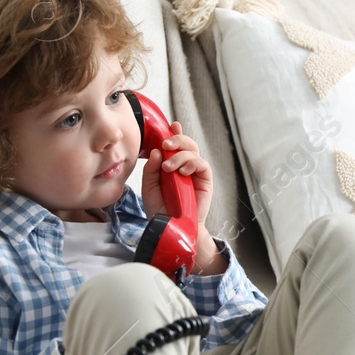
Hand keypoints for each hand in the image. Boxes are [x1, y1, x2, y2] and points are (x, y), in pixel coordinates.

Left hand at [141, 121, 222, 272]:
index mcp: (171, 165)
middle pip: (186, 143)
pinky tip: (182, 172)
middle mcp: (184, 166)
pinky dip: (192, 163)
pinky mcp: (205, 180)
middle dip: (176, 140)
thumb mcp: (149, 188)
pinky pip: (202, 164)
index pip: (174, 145)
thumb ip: (151, 170)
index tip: (171, 126)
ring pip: (193, 151)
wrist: (172, 228)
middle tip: (165, 144)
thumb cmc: (161, 210)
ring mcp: (195, 173)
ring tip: (169, 167)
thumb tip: (156, 152)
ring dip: (180, 154)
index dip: (174, 134)